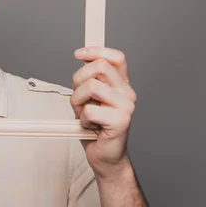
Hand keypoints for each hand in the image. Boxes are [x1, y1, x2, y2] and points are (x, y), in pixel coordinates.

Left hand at [70, 47, 136, 177]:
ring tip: (84, 114)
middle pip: (99, 66)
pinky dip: (83, 119)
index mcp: (122, 84)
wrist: (105, 155)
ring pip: (91, 87)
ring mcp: (126, 106)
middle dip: (79, 79)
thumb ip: (88, 79)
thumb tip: (82, 57)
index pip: (116, 57)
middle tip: (80, 97)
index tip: (79, 54)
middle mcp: (127, 92)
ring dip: (78, 101)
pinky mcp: (121, 121)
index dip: (96, 50)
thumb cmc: (95, 126)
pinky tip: (91, 126)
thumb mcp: (88, 97)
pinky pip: (89, 110)